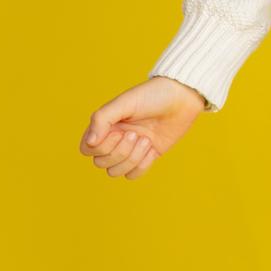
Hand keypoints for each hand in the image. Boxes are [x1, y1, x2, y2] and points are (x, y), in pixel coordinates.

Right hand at [80, 78, 203, 179]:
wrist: (183, 98)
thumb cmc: (153, 96)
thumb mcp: (125, 102)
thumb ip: (102, 119)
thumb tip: (90, 142)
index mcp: (106, 126)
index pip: (87, 149)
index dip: (102, 146)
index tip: (119, 131)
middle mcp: (115, 139)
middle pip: (101, 163)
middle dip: (121, 151)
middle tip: (137, 134)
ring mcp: (131, 149)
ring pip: (116, 172)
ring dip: (132, 158)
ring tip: (147, 140)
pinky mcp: (147, 156)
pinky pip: (133, 175)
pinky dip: (142, 165)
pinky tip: (153, 148)